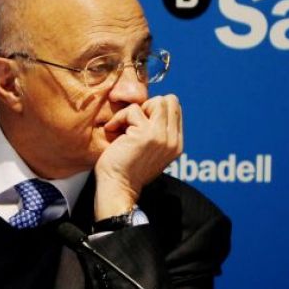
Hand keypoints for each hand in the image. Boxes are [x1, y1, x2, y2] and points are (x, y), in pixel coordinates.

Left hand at [93, 94, 182, 219]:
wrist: (117, 188)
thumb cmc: (127, 170)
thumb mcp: (150, 151)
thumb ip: (158, 132)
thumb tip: (151, 107)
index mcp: (176, 144)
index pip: (175, 109)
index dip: (154, 110)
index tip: (138, 125)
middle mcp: (173, 140)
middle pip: (169, 101)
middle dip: (148, 107)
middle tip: (132, 124)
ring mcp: (162, 136)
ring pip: (156, 101)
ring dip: (135, 111)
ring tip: (124, 127)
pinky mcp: (147, 134)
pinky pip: (133, 110)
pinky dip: (119, 118)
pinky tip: (112, 131)